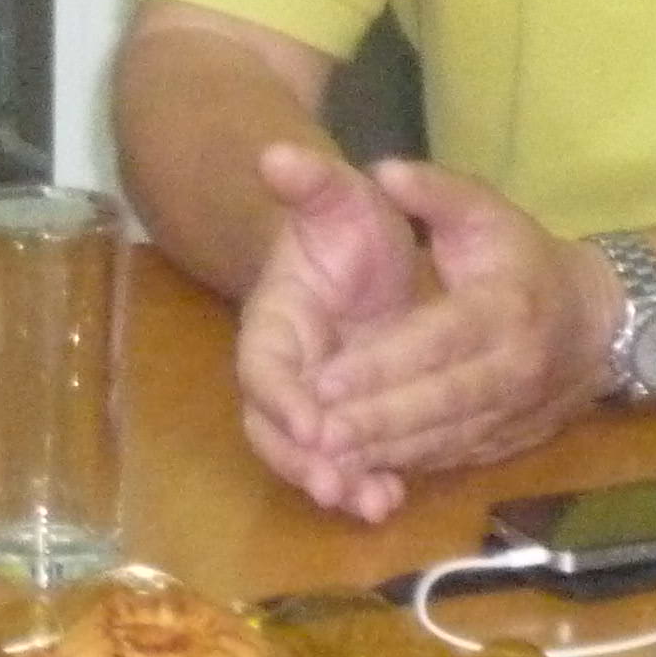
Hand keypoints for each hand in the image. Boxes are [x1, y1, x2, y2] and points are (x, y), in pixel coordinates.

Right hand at [232, 145, 424, 521]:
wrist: (361, 253)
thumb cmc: (348, 224)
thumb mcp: (338, 196)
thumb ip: (310, 181)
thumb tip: (275, 152)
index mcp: (274, 321)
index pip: (262, 366)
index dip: (281, 397)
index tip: (310, 423)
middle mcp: (287, 371)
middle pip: (276, 428)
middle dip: (303, 461)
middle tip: (338, 484)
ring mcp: (316, 402)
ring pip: (311, 456)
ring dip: (338, 483)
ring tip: (373, 503)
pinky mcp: (350, 422)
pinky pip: (350, 462)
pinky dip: (367, 484)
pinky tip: (393, 502)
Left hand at [299, 163, 618, 485]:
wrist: (599, 323)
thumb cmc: (526, 258)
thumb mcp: (487, 211)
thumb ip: (434, 191)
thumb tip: (383, 171)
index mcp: (504, 308)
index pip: (436, 342)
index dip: (381, 365)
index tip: (322, 381)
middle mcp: (512, 369)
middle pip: (437, 403)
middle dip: (373, 422)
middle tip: (310, 433)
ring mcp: (512, 413)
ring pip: (442, 440)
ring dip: (384, 454)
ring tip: (325, 461)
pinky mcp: (505, 442)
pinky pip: (451, 458)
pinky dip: (406, 467)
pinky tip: (361, 473)